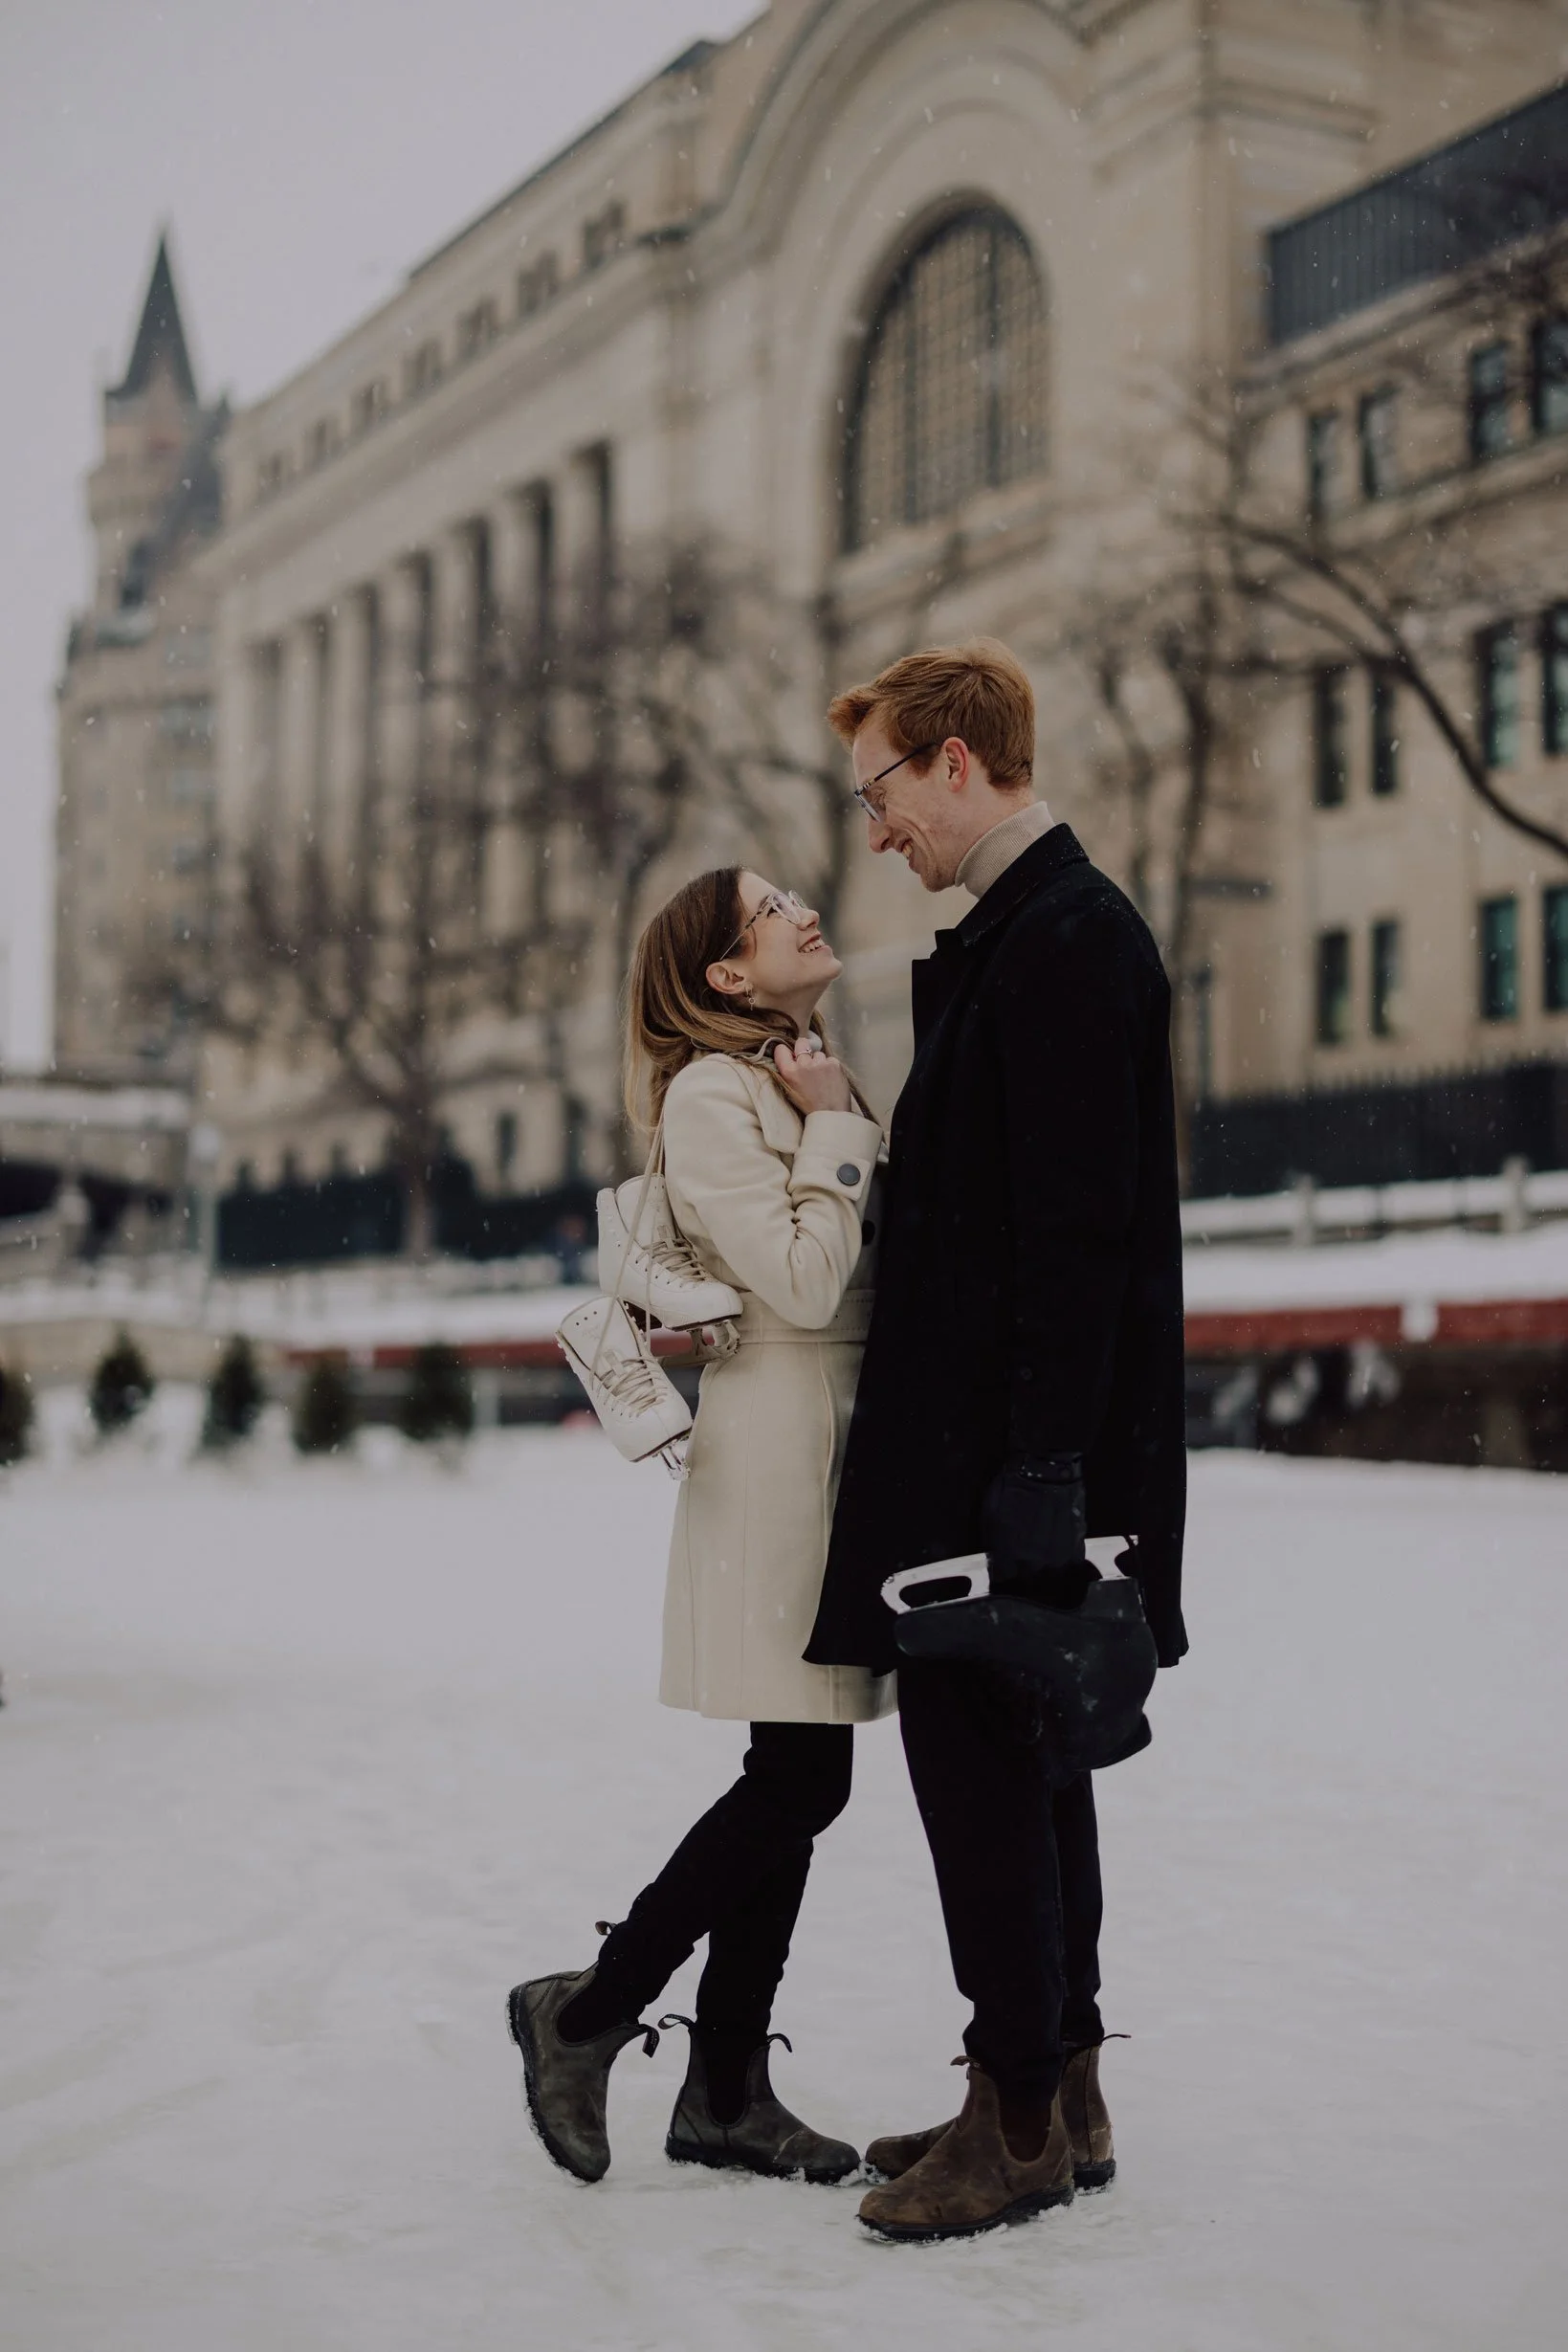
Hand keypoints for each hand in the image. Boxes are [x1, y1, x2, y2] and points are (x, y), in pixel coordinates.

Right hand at [773, 1038, 851, 1113]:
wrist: (831, 1114)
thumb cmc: (810, 1106)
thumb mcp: (790, 1090)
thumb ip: (789, 1072)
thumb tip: (790, 1057)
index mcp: (789, 1072)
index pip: (781, 1049)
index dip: (786, 1051)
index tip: (790, 1056)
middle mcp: (803, 1064)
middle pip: (801, 1043)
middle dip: (804, 1048)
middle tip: (808, 1061)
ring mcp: (820, 1062)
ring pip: (818, 1053)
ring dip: (819, 1062)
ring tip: (822, 1078)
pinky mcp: (834, 1063)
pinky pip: (830, 1059)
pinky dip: (831, 1067)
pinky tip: (831, 1079)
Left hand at [982, 1455, 1087, 1595]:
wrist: (1045, 1467)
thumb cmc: (1012, 1486)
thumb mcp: (989, 1512)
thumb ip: (992, 1541)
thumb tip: (995, 1559)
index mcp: (1008, 1553)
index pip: (1003, 1578)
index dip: (1002, 1573)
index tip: (1003, 1569)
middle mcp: (1032, 1561)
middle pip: (1027, 1581)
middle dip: (1023, 1574)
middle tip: (1023, 1563)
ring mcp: (1057, 1557)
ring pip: (1050, 1577)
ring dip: (1045, 1571)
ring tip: (1044, 1560)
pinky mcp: (1076, 1547)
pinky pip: (1071, 1567)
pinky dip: (1065, 1564)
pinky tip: (1060, 1554)